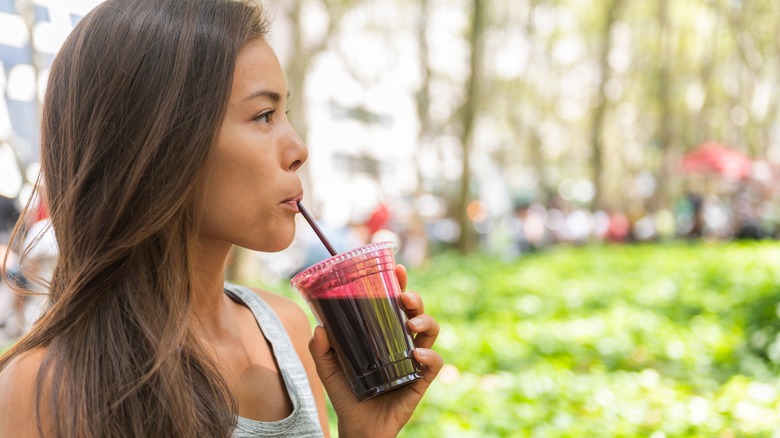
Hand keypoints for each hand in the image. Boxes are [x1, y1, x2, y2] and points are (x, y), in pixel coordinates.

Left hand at [308, 264, 442, 437]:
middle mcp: (402, 342)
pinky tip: (416, 355)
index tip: (396, 268)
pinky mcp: (420, 381)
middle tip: (403, 298)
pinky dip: (429, 356)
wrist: (357, 427)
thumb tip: (320, 327)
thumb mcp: (327, 368)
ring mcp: (413, 360)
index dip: (399, 284)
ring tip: (410, 324)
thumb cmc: (346, 393)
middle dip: (415, 299)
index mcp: (383, 333)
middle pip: (417, 312)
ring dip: (425, 322)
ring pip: (431, 331)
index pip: (395, 303)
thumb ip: (321, 349)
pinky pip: (434, 364)